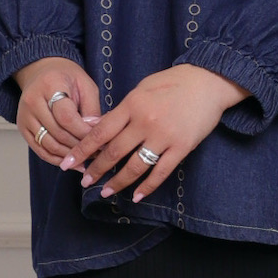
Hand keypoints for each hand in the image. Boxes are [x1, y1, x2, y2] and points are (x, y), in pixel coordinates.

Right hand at [14, 57, 100, 163]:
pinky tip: (71, 162)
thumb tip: (97, 135)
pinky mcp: (22, 128)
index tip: (99, 140)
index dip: (83, 132)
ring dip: (69, 155)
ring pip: (48, 145)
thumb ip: (92, 110)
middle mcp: (32, 100)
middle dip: (80, 146)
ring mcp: (25, 116)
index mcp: (50, 84)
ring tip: (86, 158)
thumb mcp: (86, 85)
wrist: (42, 72)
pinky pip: (40, 150)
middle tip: (97, 152)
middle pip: (58, 133)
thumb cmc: (66, 78)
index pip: (66, 117)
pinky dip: (56, 159)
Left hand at [62, 64, 249, 202]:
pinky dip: (147, 186)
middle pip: (114, 152)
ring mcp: (164, 136)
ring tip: (105, 192)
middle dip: (96, 170)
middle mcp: (145, 122)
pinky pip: (161, 172)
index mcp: (132, 105)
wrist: (208, 81)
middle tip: (84, 182)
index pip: (101, 132)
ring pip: (135, 166)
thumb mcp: (141, 89)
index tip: (69, 162)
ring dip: (117, 182)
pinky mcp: (182, 147)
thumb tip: (95, 126)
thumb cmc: (173, 83)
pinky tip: (136, 196)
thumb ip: (121, 110)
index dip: (83, 149)